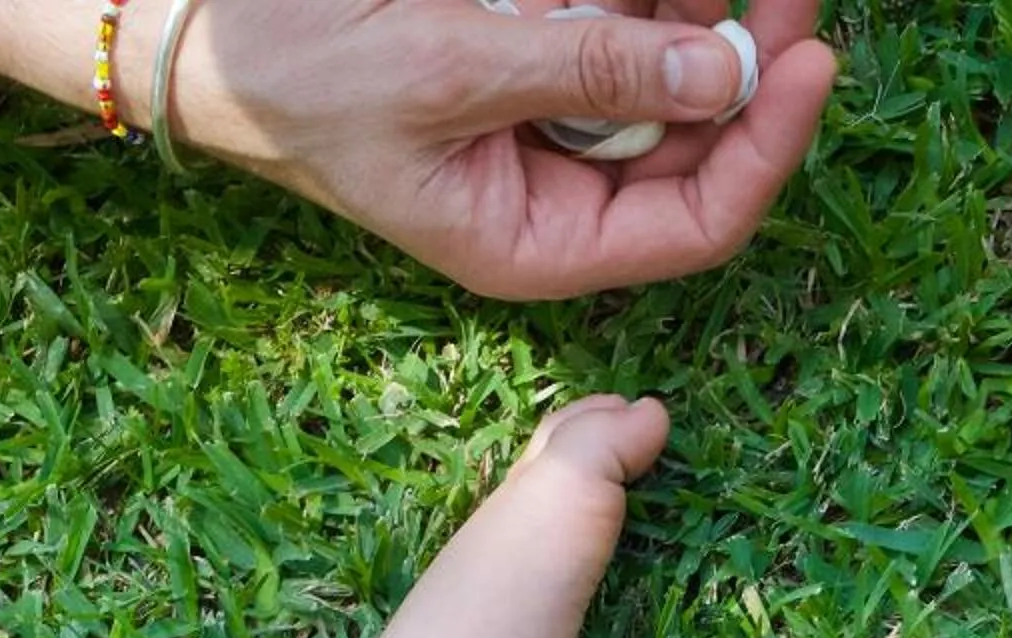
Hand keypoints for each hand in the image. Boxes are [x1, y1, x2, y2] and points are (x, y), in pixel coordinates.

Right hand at [159, 0, 838, 295]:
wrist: (202, 27)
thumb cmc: (295, 72)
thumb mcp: (443, 71)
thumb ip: (583, 73)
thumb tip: (722, 77)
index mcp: (539, 241)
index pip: (698, 222)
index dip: (768, 148)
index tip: (808, 57)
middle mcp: (560, 192)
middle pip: (702, 139)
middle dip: (750, 58)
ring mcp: (551, 123)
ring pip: (668, 72)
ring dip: (697, 12)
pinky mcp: (535, 57)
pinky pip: (613, 28)